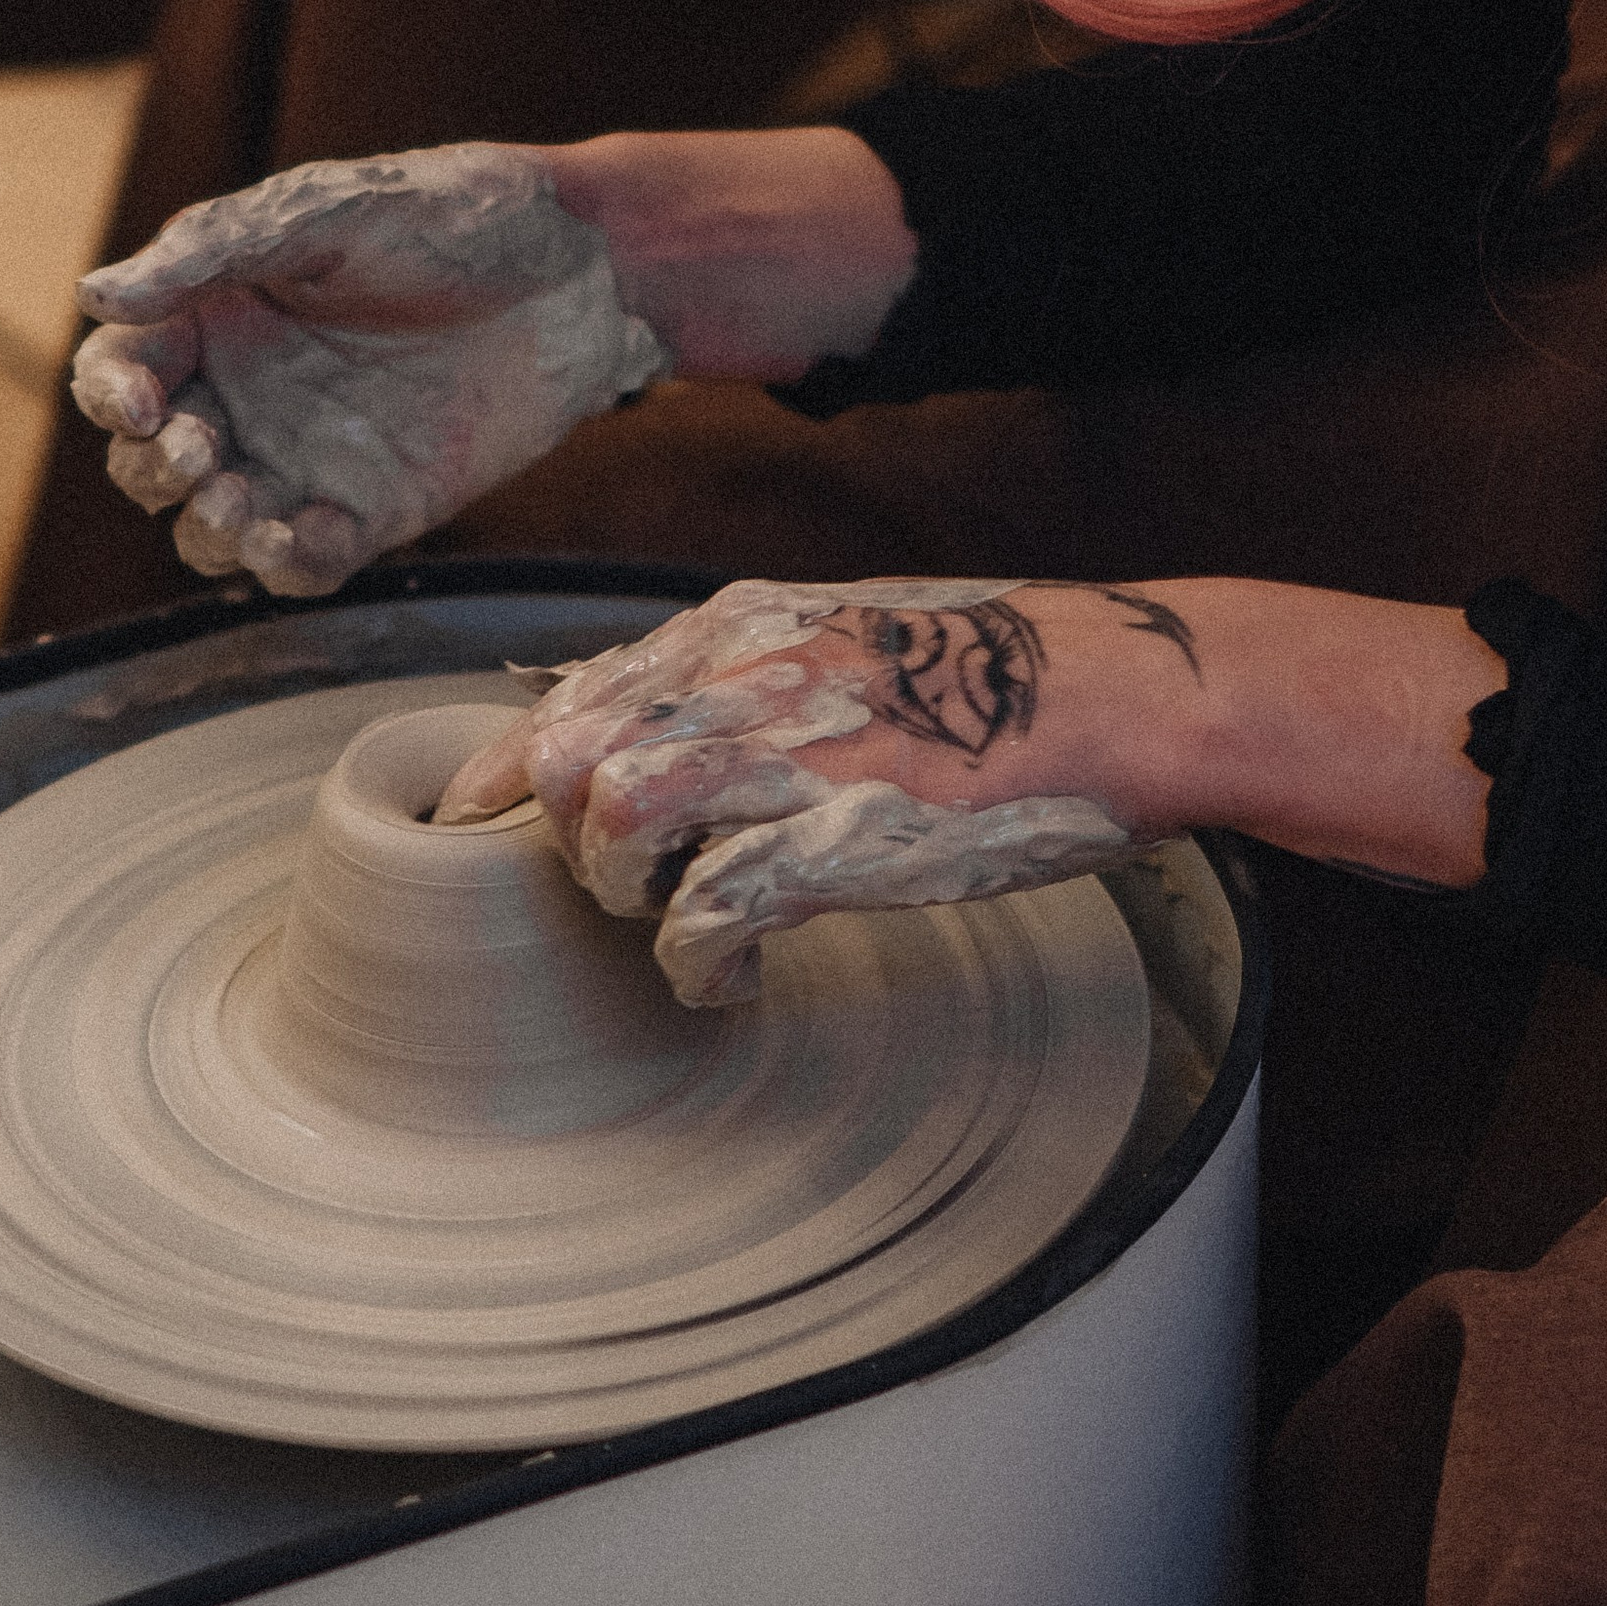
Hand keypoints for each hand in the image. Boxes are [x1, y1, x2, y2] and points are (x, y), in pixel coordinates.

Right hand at [71, 145, 671, 597]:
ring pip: (210, 530)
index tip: (143, 403)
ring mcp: (305, 458)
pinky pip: (301, 563)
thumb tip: (95, 292)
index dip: (111, 396)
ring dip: (208, 532)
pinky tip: (310, 535)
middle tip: (200, 452)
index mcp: (217, 313)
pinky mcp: (371, 510)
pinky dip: (288, 563)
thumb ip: (213, 252)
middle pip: (148, 464)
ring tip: (243, 507)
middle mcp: (248, 393)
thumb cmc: (453, 215)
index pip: (121, 371)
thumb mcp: (326, 212)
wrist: (580, 271)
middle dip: (154, 470)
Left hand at [443, 573, 1506, 1000]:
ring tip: (675, 930)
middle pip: (562, 757)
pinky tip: (730, 979)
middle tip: (614, 893)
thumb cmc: (1005, 681)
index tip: (480, 831)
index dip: (506, 775)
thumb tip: (673, 730)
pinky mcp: (838, 835)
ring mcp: (787, 753)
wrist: (1126, 697)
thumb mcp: (854, 641)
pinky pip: (706, 911)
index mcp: (744, 626)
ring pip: (611, 823)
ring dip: (623, 896)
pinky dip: (694, 960)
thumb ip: (756, 676)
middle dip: (560, 843)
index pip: (571, 693)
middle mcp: (744, 674)